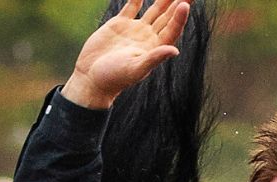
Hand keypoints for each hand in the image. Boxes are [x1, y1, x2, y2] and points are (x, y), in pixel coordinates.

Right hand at [62, 0, 189, 109]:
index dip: (180, 17)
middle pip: (167, 17)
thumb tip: (175, 51)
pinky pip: (132, 6)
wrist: (91, 78)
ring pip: (154, 10)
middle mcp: (148, 37)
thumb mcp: (135, 69)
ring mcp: (135, 30)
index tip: (185, 3)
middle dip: (178, 3)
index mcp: (155, 48)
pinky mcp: (120, 24)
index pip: (172, 29)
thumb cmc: (114, 78)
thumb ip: (154, 58)